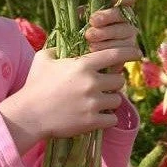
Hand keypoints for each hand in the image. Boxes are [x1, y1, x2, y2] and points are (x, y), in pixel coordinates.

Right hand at [0, 42, 141, 153]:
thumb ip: (57, 48)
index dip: (128, 52)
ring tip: (97, 102)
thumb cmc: (34, 84)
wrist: (29, 115)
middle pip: (119, 80)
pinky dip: (107, 118)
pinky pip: (112, 119)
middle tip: (102, 86)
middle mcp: (92, 83)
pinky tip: (96, 116)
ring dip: (110, 101)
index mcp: (83, 65)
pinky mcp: (92, 122)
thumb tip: (63, 44)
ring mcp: (93, 103)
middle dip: (113, 83)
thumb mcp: (44, 59)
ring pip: (117, 100)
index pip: (114, 54)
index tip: (137, 52)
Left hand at [83, 5, 140, 69]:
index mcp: (115, 6)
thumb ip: (84, 9)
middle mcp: (125, 18)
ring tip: (89, 40)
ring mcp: (129, 35)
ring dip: (106, 34)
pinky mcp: (129, 52)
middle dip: (108, 16)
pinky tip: (94, 50)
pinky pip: (125, 48)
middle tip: (92, 21)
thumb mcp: (77, 18)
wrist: (76, 56)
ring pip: (125, 31)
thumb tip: (84, 6)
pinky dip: (108, 48)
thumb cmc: (77, 32)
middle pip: (123, 13)